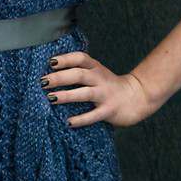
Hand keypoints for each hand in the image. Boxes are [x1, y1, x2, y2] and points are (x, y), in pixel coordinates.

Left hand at [39, 52, 157, 128]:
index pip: (80, 58)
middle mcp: (100, 79)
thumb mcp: (97, 73)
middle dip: (60, 77)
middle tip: (43, 81)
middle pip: (79, 74)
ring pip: (85, 93)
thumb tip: (49, 73)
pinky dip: (81, 119)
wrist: (137, 97)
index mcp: (96, 68)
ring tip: (50, 98)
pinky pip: (94, 115)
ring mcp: (105, 95)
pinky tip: (68, 122)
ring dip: (67, 96)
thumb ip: (79, 71)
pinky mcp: (109, 111)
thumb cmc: (109, 85)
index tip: (50, 62)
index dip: (66, 58)